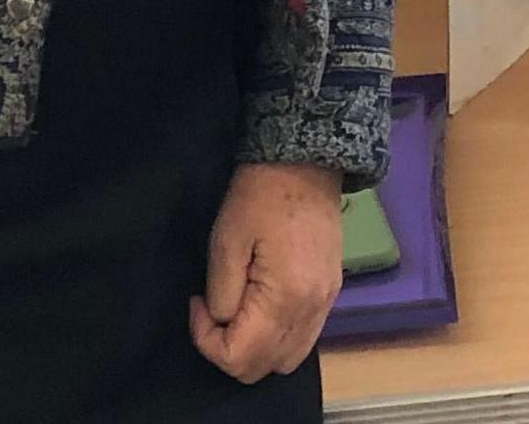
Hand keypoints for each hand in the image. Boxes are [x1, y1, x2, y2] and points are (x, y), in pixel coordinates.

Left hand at [191, 161, 344, 383]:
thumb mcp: (225, 241)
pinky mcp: (331, 293)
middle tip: (213, 310)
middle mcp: (311, 310)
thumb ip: (221, 294)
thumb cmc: (259, 197)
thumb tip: (220, 321)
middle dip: (229, 350)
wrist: (307, 162)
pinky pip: (304, 339)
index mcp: (285, 299)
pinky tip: (261, 308)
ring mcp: (325, 303)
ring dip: (255, 349)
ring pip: (287, 360)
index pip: (240, 358)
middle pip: (264, 368)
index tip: (197, 303)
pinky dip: (278, 338)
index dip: (207, 341)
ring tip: (237, 311)